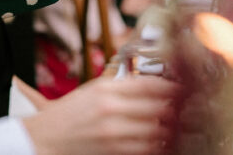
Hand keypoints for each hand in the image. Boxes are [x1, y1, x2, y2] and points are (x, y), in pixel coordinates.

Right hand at [23, 76, 175, 154]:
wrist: (44, 140)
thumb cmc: (68, 114)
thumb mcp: (92, 91)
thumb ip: (121, 87)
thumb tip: (152, 86)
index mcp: (106, 88)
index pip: (149, 83)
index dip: (171, 86)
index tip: (182, 88)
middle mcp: (111, 108)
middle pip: (158, 107)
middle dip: (175, 108)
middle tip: (187, 108)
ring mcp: (113, 132)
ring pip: (156, 130)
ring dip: (170, 129)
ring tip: (178, 126)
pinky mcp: (113, 151)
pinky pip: (145, 148)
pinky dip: (156, 145)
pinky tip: (160, 141)